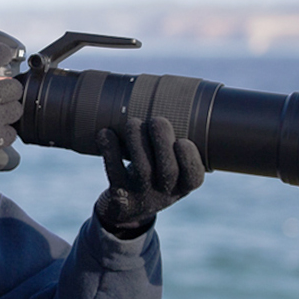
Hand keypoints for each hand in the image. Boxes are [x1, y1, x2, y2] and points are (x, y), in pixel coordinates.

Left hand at [93, 117, 205, 237]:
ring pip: (141, 171)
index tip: (183, 141)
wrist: (127, 208)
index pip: (194, 176)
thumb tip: (179, 89)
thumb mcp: (172, 165)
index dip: (190, 160)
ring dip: (137, 142)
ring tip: (133, 122)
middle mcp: (165, 193)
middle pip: (168, 172)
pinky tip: (105, 133)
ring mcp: (141, 196)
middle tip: (157, 120)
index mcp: (183, 184)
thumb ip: (177, 138)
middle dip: (162, 143)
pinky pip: (114, 174)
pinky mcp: (118, 195)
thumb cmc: (154, 174)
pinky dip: (109, 151)